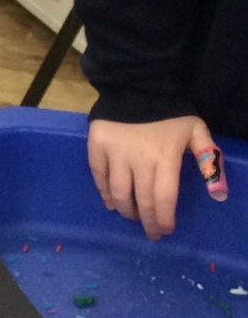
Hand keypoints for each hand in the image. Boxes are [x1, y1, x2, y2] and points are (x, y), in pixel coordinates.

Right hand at [89, 115, 224, 239]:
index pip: (164, 198)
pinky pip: (99, 176)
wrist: (138, 84)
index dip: (164, 218)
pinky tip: (110, 202)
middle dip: (147, 221)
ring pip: (118, 192)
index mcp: (165, 159)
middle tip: (150, 233)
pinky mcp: (97, 147)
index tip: (166, 230)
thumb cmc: (170, 112)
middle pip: (142, 200)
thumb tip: (219, 195)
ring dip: (126, 210)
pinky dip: (104, 192)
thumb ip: (208, 160)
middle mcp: (139, 161)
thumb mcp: (196, 131)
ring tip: (132, 216)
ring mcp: (116, 154)